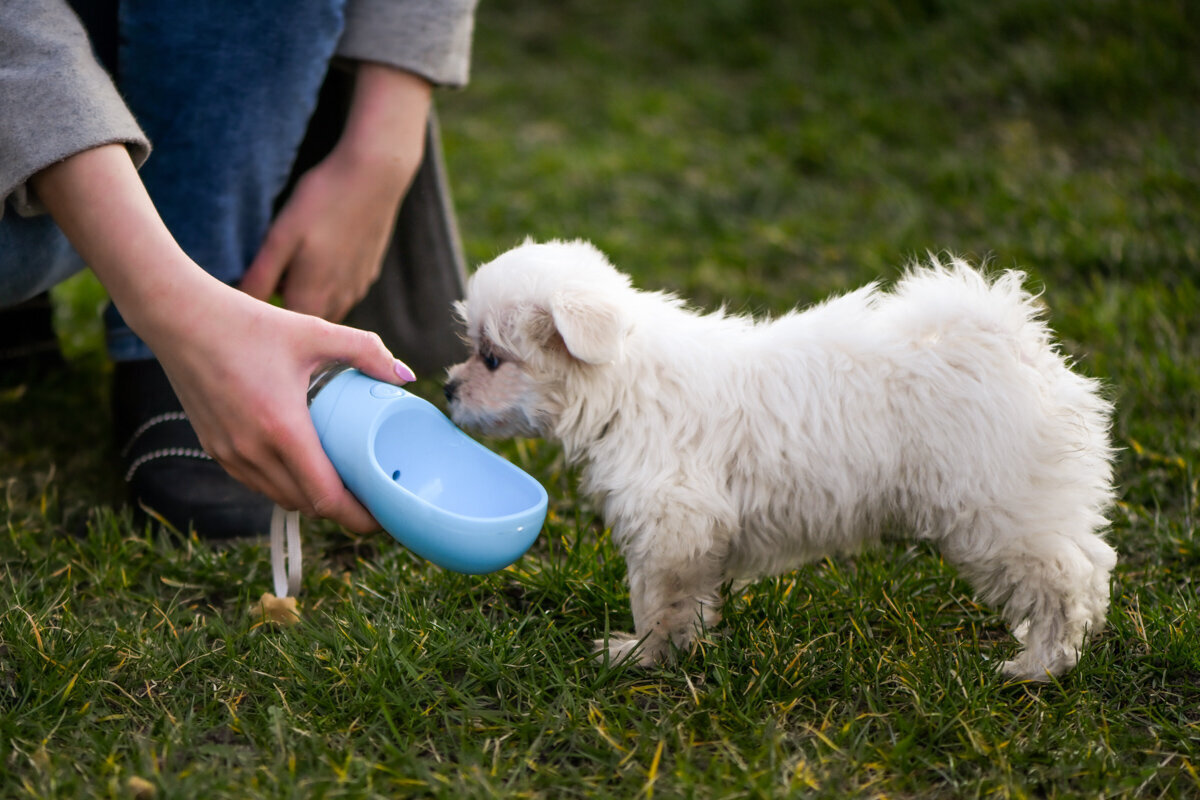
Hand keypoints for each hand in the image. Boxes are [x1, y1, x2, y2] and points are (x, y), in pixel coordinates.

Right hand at [149, 281, 415, 530]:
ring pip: (281, 498)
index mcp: (282, 429)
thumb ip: (366, 350)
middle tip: (374, 498)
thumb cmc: (249, 323)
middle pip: (308, 505)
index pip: (326, 498)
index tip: (385, 518)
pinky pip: (258, 483)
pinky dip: (286, 485)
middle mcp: (252, 451)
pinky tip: (307, 468)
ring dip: (314, 499)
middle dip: (344, 511)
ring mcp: (229, 455)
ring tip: (346, 486)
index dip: (359, 518)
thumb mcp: (315, 331)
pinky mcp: (215, 450)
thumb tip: (406, 375)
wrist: (179, 318)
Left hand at [241, 64, 432, 320]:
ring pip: (326, 311)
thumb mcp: (280, 236)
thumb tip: (238, 304)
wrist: (375, 176)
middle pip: (305, 325)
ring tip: (286, 280)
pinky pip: (342, 294)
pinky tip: (317, 262)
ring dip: (307, 304)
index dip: (263, 328)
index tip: (244, 315)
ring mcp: (357, 288)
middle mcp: (340, 301)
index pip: (283, 334)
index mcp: (313, 298)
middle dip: (285, 319)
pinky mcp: (368, 274)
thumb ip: (260, 276)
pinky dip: (326, 290)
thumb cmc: (322, 201)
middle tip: (259, 298)